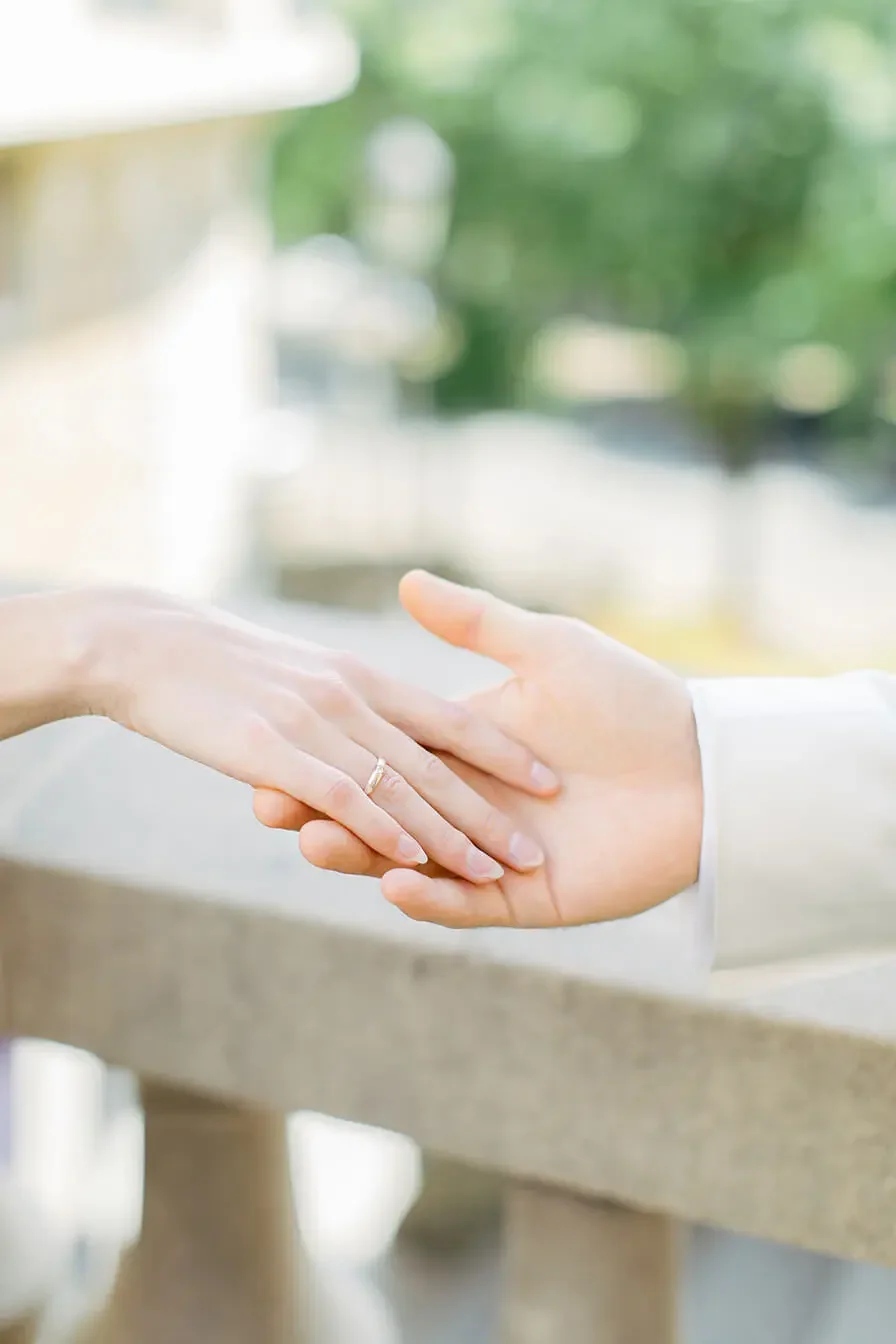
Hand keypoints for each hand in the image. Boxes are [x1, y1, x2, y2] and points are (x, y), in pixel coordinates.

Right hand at [74, 588, 557, 882]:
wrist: (138, 640)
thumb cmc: (214, 653)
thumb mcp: (298, 665)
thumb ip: (350, 692)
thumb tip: (377, 727)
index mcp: (363, 678)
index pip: (448, 718)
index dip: (500, 749)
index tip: (547, 777)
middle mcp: (352, 700)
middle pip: (435, 763)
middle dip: (488, 810)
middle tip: (535, 848)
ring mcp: (316, 726)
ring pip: (399, 788)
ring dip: (447, 834)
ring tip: (494, 870)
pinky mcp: (274, 753)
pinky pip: (342, 796)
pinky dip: (380, 830)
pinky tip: (413, 863)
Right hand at [253, 572, 702, 926]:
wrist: (704, 768)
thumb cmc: (631, 700)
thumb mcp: (547, 650)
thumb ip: (477, 625)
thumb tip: (407, 580)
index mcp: (469, 745)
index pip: (385, 750)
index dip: (333, 751)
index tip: (274, 744)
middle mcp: (472, 800)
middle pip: (384, 808)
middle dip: (328, 808)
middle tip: (269, 803)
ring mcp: (495, 851)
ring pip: (414, 859)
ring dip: (363, 854)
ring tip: (314, 841)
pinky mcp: (527, 896)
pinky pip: (468, 903)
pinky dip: (431, 896)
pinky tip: (392, 882)